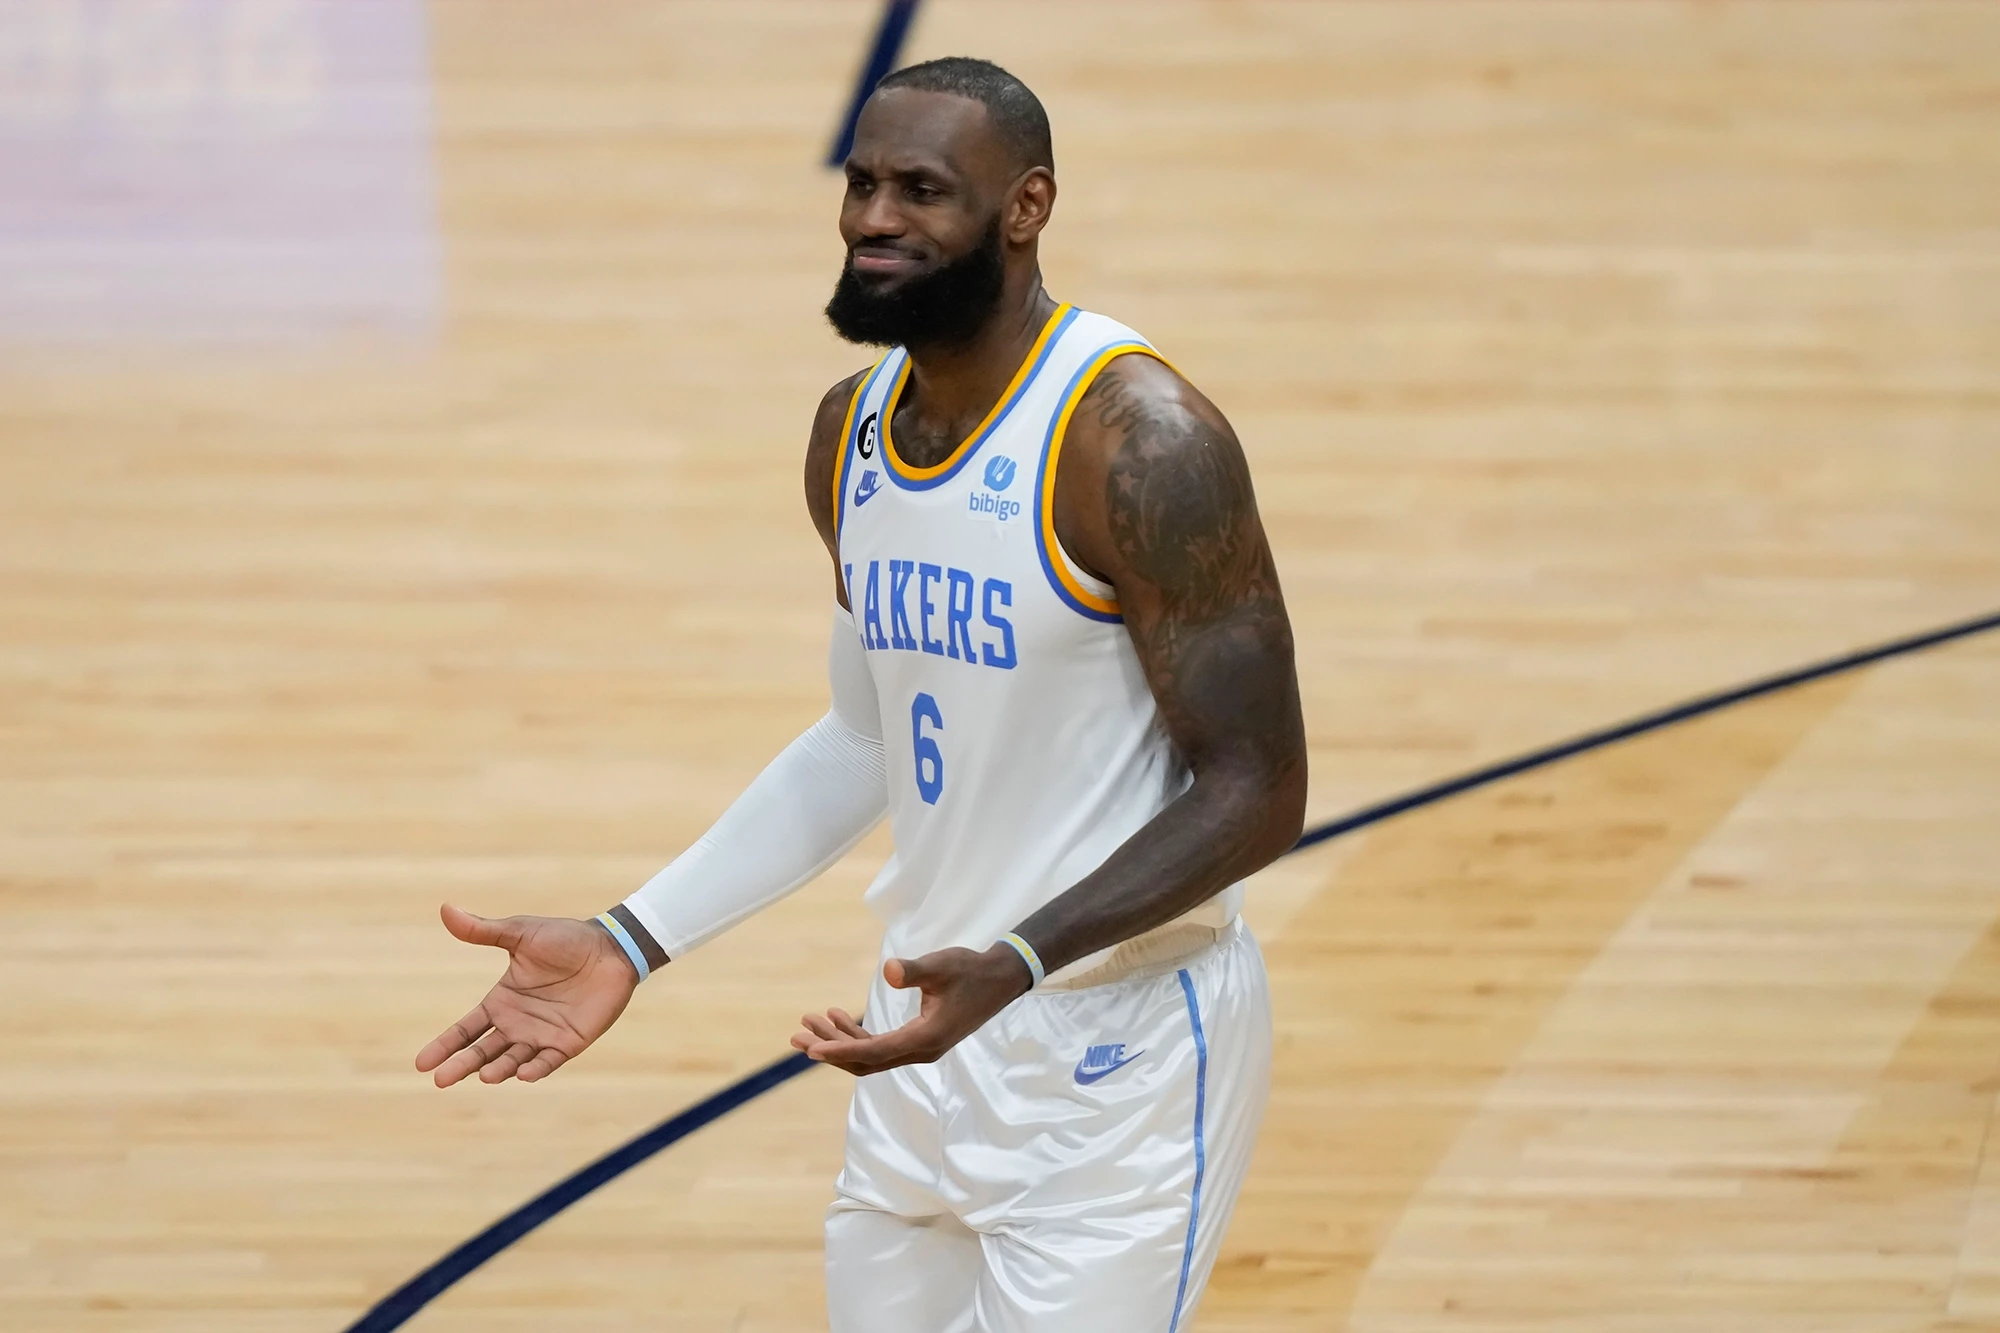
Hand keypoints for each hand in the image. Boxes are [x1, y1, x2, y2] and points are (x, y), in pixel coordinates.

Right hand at [414, 904, 638, 1086]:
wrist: (610, 948)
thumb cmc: (565, 939)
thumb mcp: (520, 933)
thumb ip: (483, 930)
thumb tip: (445, 909)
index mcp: (501, 1001)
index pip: (466, 1029)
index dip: (445, 1045)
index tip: (421, 1063)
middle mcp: (517, 1024)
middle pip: (482, 1052)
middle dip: (461, 1065)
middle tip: (441, 1079)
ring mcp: (541, 1036)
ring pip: (511, 1061)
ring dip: (497, 1069)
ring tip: (484, 1075)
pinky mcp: (568, 1043)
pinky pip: (547, 1062)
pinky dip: (535, 1069)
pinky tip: (523, 1073)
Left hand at [791, 945, 1031, 1074]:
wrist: (1000, 978)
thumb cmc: (971, 970)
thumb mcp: (942, 965)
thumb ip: (914, 970)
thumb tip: (887, 970)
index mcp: (925, 1038)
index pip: (874, 1052)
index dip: (841, 1050)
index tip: (812, 1048)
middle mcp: (920, 1051)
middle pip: (866, 1061)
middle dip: (831, 1049)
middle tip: (798, 1037)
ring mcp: (919, 1047)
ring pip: (870, 1055)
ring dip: (840, 1040)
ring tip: (810, 1021)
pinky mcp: (919, 1039)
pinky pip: (880, 1046)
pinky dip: (857, 1035)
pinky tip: (838, 1015)